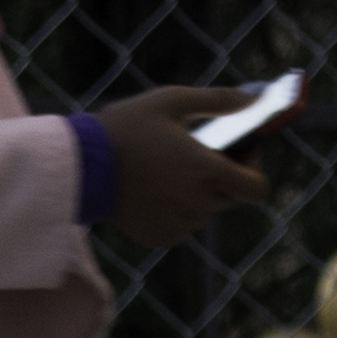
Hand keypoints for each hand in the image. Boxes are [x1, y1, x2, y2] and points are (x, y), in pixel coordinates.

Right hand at [92, 87, 278, 252]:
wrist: (79, 167)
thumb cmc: (127, 127)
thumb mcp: (172, 101)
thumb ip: (218, 100)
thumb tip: (254, 101)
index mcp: (207, 170)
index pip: (257, 188)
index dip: (252, 172)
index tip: (237, 156)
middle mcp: (198, 203)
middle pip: (230, 198)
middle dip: (220, 179)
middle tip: (191, 158)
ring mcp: (179, 224)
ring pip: (204, 212)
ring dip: (195, 196)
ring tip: (164, 174)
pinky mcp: (160, 237)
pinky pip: (181, 226)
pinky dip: (174, 211)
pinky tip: (150, 193)